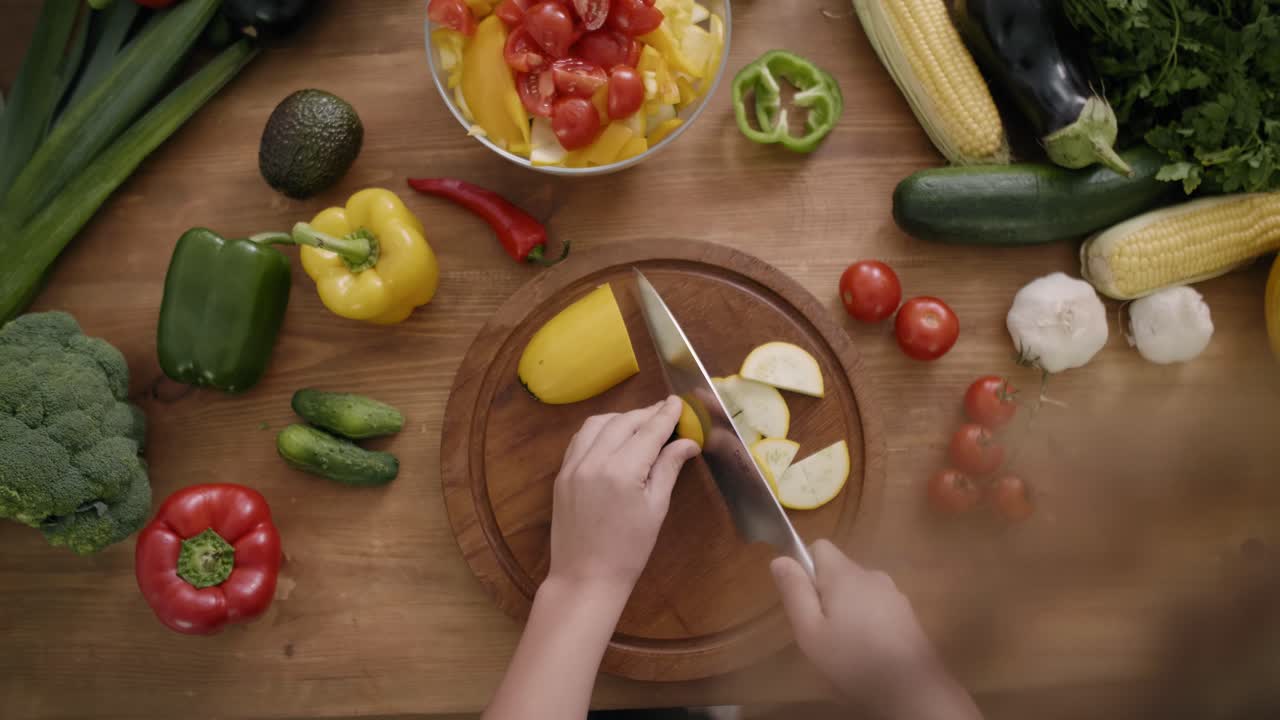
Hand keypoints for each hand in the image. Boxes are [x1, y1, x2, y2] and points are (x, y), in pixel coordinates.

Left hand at [548, 396, 700, 595]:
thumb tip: (688, 442)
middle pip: (624, 422)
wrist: (585, 577)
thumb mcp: (655, 509)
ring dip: (621, 417)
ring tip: (641, 422)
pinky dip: (599, 429)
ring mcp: (573, 466)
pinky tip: (612, 435)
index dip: (666, 415)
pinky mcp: (561, 474)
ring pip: (598, 424)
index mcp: (622, 472)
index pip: (649, 432)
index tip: (678, 402)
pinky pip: (580, 439)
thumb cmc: (628, 551)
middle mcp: (594, 461)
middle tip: (666, 413)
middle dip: (647, 414)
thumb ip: (668, 469)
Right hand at [772, 541, 980, 719]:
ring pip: (859, 591)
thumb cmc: (853, 661)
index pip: (819, 547)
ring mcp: (894, 594)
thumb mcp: (810, 631)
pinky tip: (868, 651)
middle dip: (825, 594)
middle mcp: (872, 575)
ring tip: (844, 647)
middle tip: (821, 632)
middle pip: (839, 571)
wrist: (912, 691)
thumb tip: (780, 559)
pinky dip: (868, 621)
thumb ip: (794, 592)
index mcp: (845, 575)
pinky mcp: (907, 615)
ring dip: (847, 609)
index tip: (804, 601)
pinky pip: (877, 607)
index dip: (806, 568)